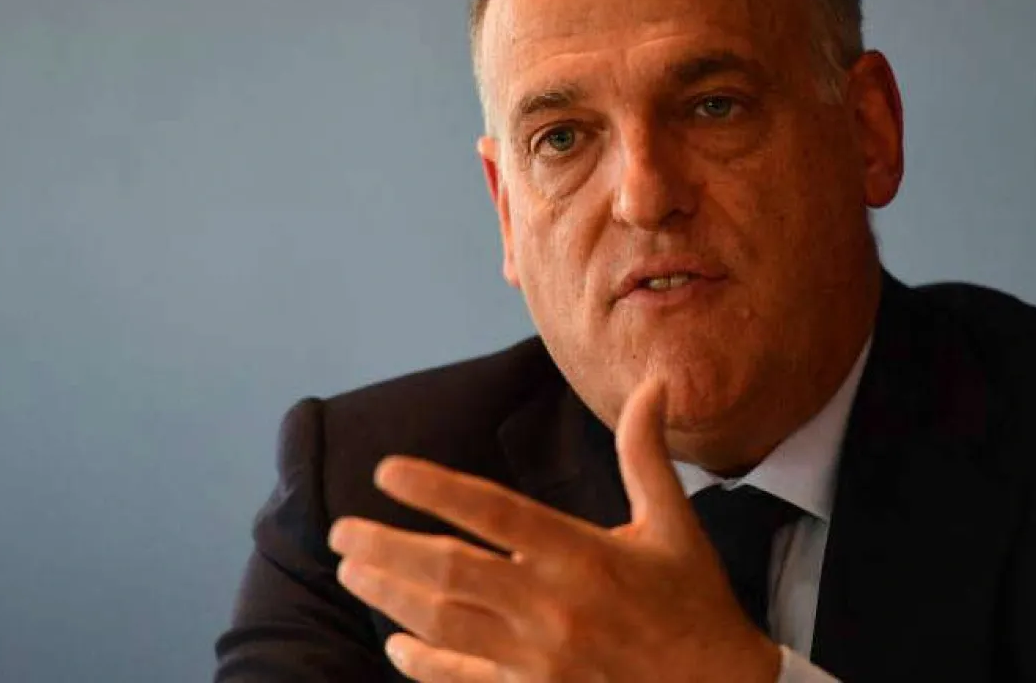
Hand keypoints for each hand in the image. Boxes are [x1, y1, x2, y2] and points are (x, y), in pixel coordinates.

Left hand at [328, 378, 782, 681]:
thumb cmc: (694, 602)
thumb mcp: (675, 524)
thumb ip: (646, 454)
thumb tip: (652, 383)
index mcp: (585, 555)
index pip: (494, 512)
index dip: (436, 489)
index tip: (387, 471)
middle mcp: (554, 606)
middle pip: (450, 571)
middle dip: (386, 548)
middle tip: (341, 531)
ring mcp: (540, 658)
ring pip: (444, 622)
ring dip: (390, 595)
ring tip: (351, 571)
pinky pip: (465, 677)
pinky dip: (424, 662)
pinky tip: (395, 644)